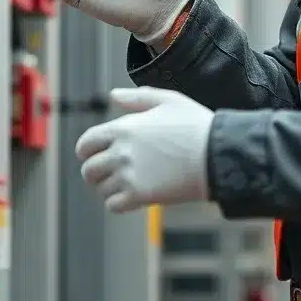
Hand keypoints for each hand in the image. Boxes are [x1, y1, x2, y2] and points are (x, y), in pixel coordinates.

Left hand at [75, 88, 213, 212]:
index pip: (85, 144)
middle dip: (97, 172)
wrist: (216, 154)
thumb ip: (137, 97)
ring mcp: (128, 175)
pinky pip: (113, 205)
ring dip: (110, 188)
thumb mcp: (168, 100)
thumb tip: (114, 95)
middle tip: (112, 173)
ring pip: (101, 189)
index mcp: (123, 128)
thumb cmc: (196, 125)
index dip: (87, 151)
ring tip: (128, 183)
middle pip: (89, 170)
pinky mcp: (139, 195)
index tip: (96, 155)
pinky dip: (119, 203)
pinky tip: (134, 195)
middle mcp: (120, 152)